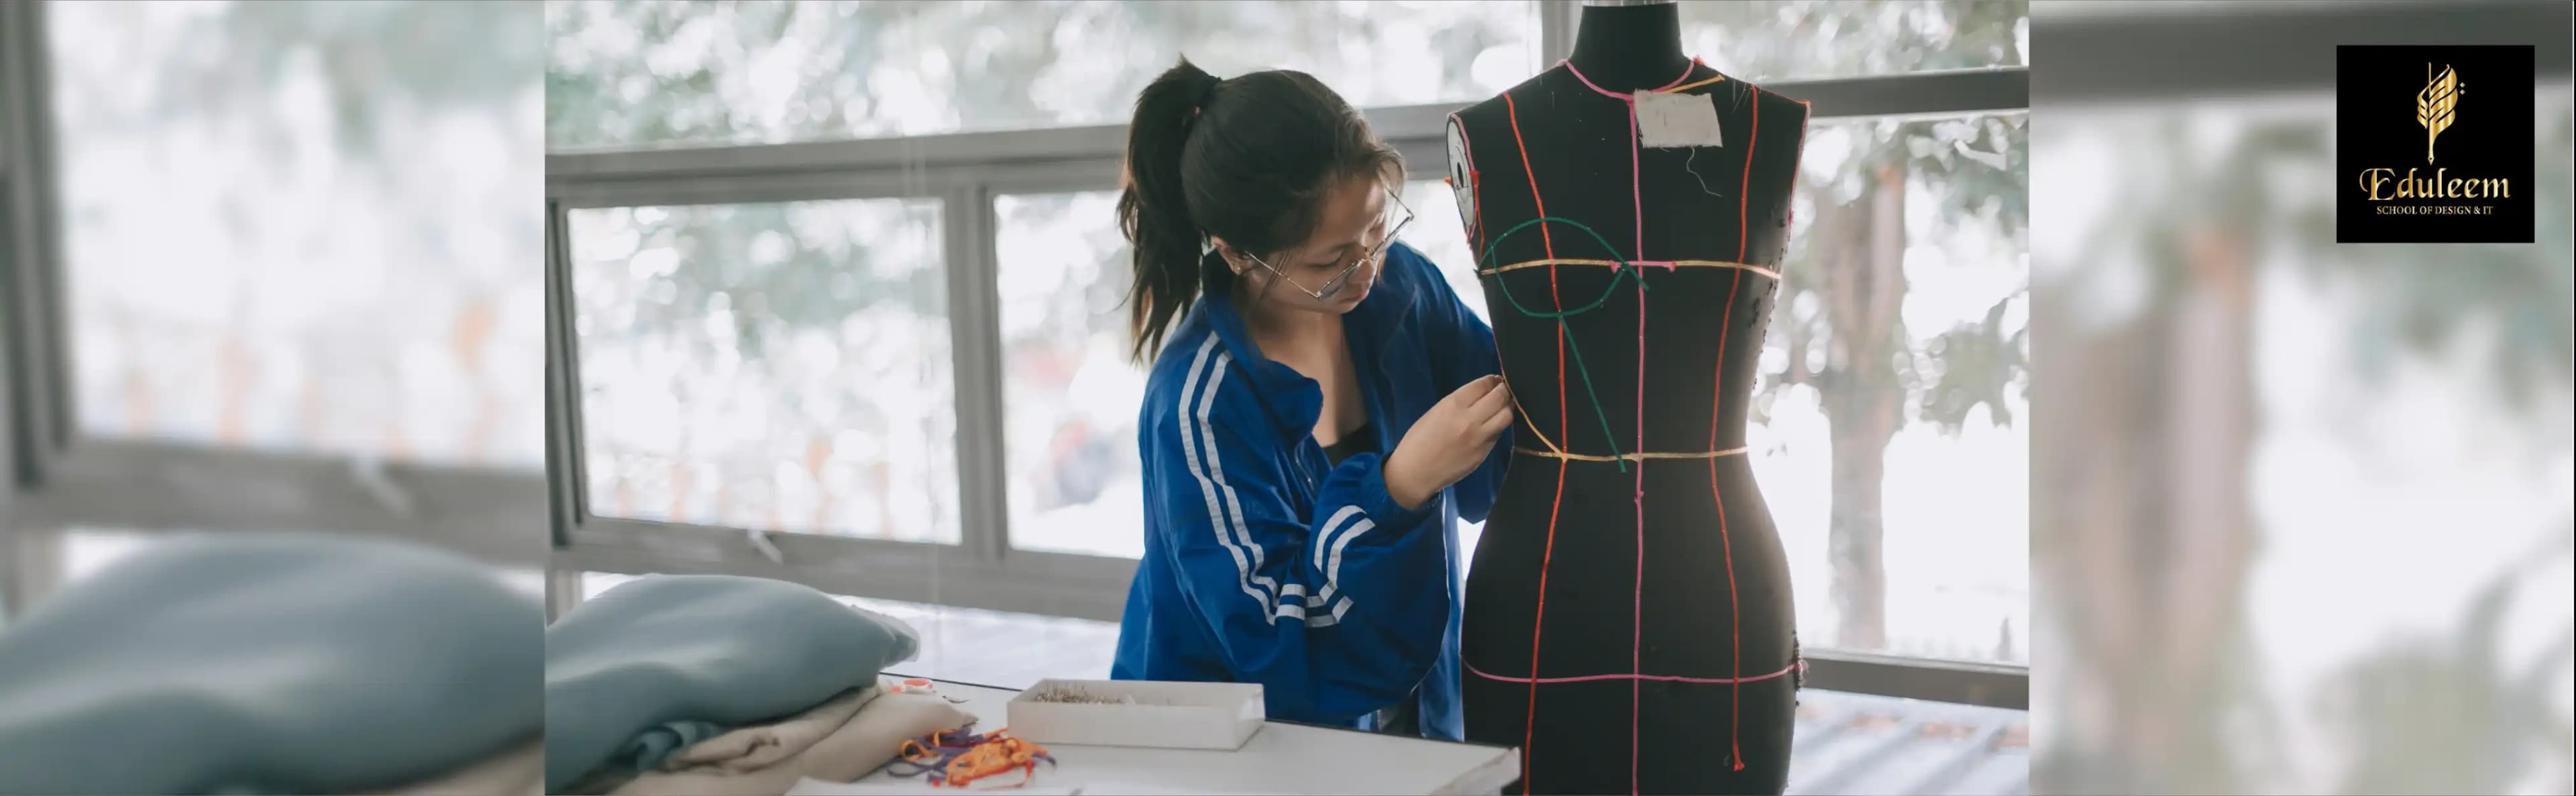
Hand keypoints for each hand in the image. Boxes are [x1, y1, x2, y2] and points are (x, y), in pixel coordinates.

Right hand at [1383, 375, 1513, 510]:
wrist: (1415, 472)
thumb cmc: (1419, 440)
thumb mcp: (1436, 412)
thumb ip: (1460, 403)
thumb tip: (1481, 395)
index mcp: (1453, 405)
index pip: (1483, 385)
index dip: (1492, 380)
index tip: (1495, 380)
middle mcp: (1470, 419)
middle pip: (1499, 397)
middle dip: (1504, 391)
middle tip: (1503, 391)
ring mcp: (1479, 437)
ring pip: (1506, 416)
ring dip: (1507, 408)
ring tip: (1503, 406)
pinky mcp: (1484, 452)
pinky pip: (1498, 433)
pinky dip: (1499, 425)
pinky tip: (1494, 424)